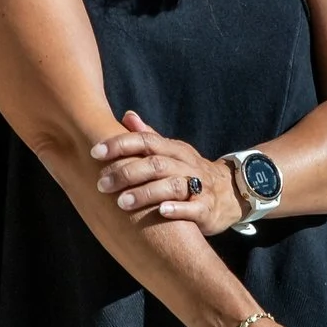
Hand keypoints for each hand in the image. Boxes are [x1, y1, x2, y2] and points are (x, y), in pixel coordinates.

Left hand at [91, 111, 239, 235]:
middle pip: (156, 163)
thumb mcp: (173, 151)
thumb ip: (149, 136)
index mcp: (174, 150)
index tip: (95, 152)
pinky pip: (194, 207)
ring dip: (146, 193)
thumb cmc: (191, 171)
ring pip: (172, 185)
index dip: (120, 144)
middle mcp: (186, 165)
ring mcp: (199, 186)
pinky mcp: (207, 208)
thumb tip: (127, 115)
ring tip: (122, 203)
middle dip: (127, 173)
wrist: (232, 192)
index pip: (146, 141)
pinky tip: (161, 212)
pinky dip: (178, 208)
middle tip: (101, 184)